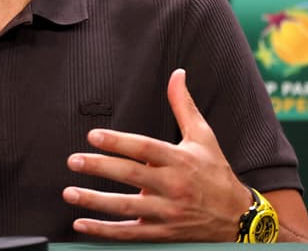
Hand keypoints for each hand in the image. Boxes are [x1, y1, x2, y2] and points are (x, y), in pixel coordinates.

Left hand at [62, 68, 250, 241]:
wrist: (238, 218)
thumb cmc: (215, 172)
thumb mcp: (204, 136)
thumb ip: (184, 105)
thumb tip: (177, 74)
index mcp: (180, 160)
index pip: (145, 148)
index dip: (118, 142)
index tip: (93, 136)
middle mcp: (172, 186)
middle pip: (131, 175)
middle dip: (99, 167)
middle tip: (74, 160)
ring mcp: (166, 213)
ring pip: (126, 207)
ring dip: (95, 201)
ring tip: (69, 192)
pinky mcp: (162, 233)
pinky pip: (129, 233)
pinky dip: (104, 231)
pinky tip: (81, 224)